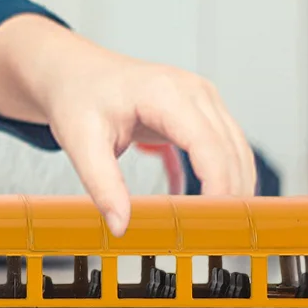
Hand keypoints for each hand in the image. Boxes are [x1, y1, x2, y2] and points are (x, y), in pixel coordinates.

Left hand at [0, 13, 256, 235]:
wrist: (72, 72)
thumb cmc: (76, 96)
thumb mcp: (80, 141)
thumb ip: (102, 184)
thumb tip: (121, 225)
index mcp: (164, 92)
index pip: (208, 144)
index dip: (218, 185)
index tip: (214, 222)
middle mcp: (192, 90)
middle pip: (229, 150)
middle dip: (230, 194)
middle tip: (216, 235)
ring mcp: (201, 98)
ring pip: (236, 150)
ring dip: (231, 187)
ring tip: (213, 226)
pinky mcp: (201, 112)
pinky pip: (225, 149)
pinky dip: (221, 177)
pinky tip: (202, 205)